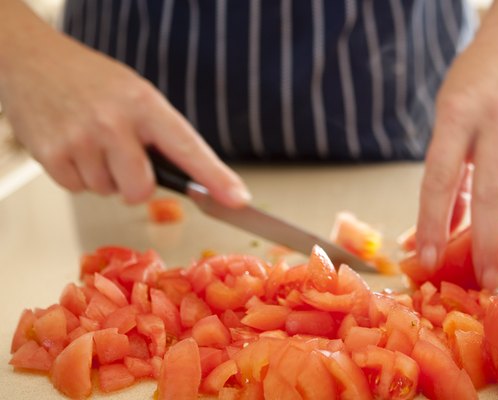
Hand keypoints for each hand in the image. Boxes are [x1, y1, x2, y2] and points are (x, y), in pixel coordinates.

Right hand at [0, 11, 248, 207]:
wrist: (33, 61)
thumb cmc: (90, 80)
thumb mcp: (137, 95)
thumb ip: (161, 134)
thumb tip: (195, 179)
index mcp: (145, 104)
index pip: (189, 148)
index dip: (216, 178)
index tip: (237, 199)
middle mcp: (113, 122)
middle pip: (142, 189)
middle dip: (137, 185)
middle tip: (124, 158)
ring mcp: (80, 140)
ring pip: (108, 192)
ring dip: (104, 176)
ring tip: (92, 142)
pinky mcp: (52, 155)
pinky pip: (78, 189)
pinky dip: (78, 176)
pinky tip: (74, 148)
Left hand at [416, 21, 497, 288]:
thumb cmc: (475, 83)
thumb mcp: (448, 115)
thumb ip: (449, 172)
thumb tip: (439, 229)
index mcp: (457, 114)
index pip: (440, 178)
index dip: (432, 222)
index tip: (427, 259)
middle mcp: (496, 120)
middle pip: (490, 192)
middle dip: (487, 243)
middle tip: (486, 281)